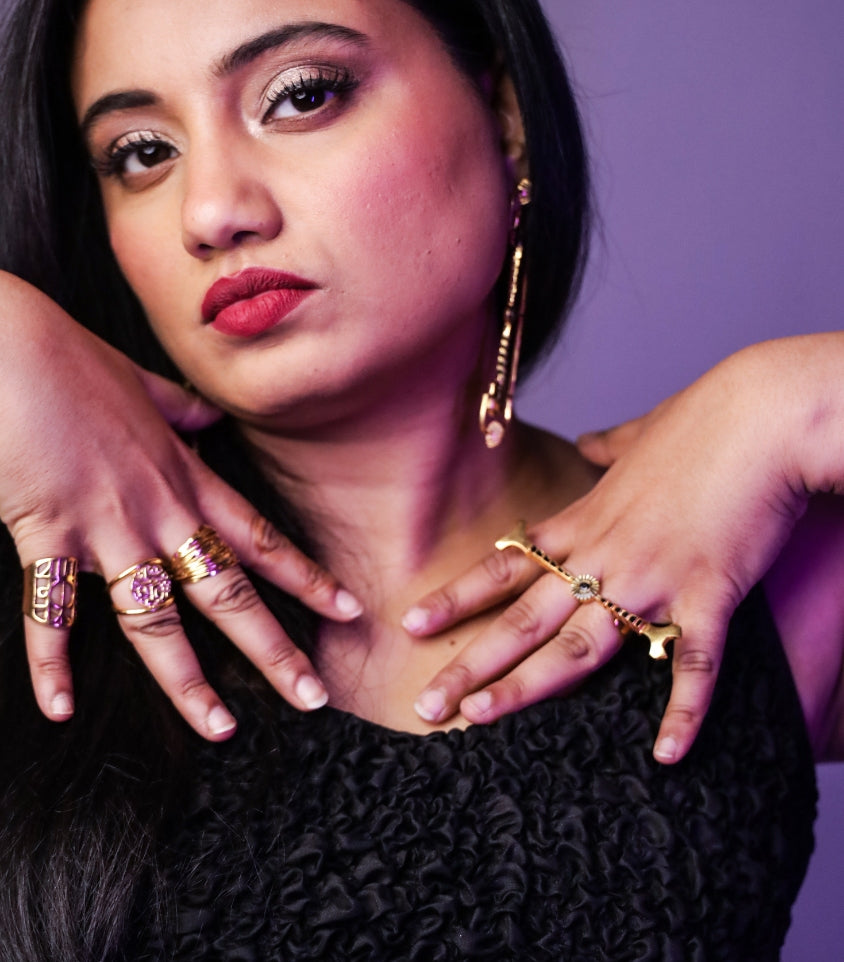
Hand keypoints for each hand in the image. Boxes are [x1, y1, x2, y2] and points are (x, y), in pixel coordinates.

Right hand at [0, 266, 361, 738]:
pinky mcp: (50, 532)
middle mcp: (158, 508)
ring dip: (188, 681)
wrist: (5, 348)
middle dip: (274, 647)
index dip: (305, 576)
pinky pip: (51, 612)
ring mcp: (107, 525)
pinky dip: (50, 663)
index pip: (258, 535)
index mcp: (183, 473)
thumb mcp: (142, 382)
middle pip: (227, 590)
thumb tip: (210, 415)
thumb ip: (180, 407)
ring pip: (157, 619)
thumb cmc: (69, 359)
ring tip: (221, 729)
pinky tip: (58, 709)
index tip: (346, 609)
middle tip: (313, 696)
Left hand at [405, 338, 842, 760]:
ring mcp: (652, 578)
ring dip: (527, 688)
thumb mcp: (642, 432)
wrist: (760, 415)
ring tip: (481, 719)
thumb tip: (590, 439)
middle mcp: (605, 556)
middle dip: (471, 663)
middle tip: (425, 703)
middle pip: (523, 619)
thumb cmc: (704, 418)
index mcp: (586, 521)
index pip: (506, 565)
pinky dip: (683, 712)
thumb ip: (610, 445)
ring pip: (577, 647)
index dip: (456, 596)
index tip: (409, 622)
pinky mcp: (708, 592)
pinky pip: (693, 664)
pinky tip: (668, 755)